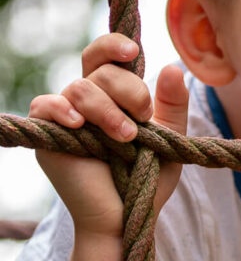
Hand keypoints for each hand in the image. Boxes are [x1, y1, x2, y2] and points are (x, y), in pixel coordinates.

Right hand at [29, 34, 188, 236]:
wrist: (128, 215)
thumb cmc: (147, 178)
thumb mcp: (169, 138)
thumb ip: (173, 105)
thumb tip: (174, 67)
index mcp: (114, 95)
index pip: (105, 57)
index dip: (114, 45)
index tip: (133, 51)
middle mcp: (87, 102)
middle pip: (100, 71)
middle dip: (128, 90)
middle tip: (143, 119)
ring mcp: (66, 118)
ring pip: (80, 88)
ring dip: (107, 109)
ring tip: (125, 137)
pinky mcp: (48, 137)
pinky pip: (45, 106)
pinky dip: (61, 109)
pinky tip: (79, 124)